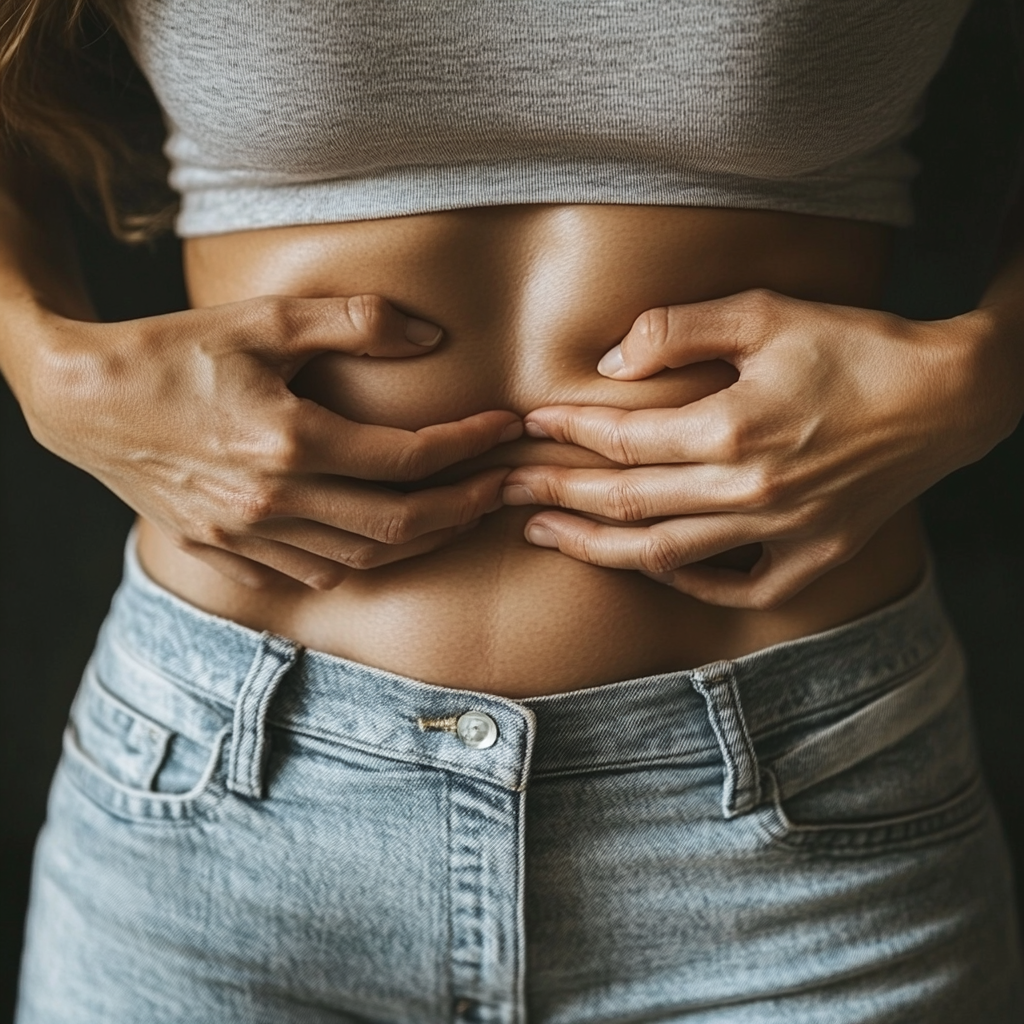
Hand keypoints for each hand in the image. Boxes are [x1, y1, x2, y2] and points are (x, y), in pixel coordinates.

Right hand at [23, 294, 520, 588]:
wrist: (82, 402)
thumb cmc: (173, 351)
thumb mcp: (263, 319)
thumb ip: (355, 322)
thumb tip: (432, 337)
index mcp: (289, 441)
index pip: (408, 459)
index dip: (467, 445)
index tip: (503, 427)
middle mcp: (272, 502)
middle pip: (398, 524)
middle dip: (463, 507)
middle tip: (501, 486)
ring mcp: (246, 537)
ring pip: (360, 559)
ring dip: (420, 540)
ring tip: (458, 512)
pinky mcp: (224, 554)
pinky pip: (310, 575)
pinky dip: (357, 561)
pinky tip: (379, 538)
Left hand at [503, 288, 1016, 608]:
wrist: (949, 399)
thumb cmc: (857, 346)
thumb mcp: (766, 312)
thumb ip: (680, 329)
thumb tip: (612, 361)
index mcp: (735, 427)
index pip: (623, 440)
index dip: (568, 432)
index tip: (531, 424)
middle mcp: (750, 490)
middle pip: (627, 503)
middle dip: (557, 494)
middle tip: (506, 490)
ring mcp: (781, 534)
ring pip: (664, 556)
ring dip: (595, 547)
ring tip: (545, 534)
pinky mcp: (812, 560)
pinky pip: (734, 590)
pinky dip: (685, 582)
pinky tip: (649, 566)